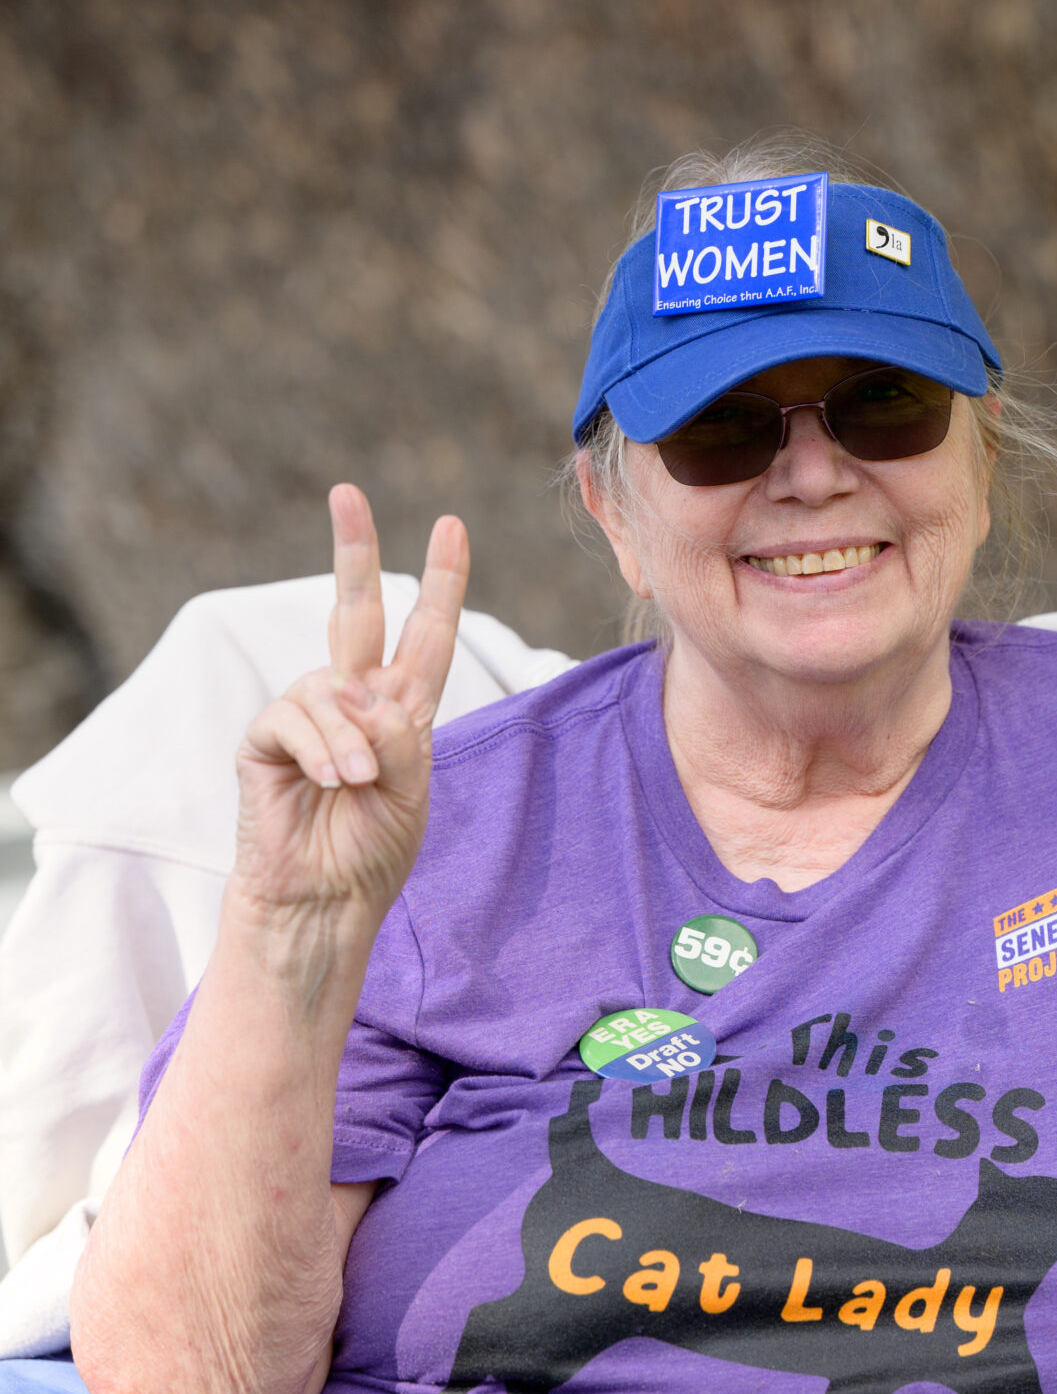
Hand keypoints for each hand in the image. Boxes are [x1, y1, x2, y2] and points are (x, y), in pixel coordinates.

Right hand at [229, 485, 469, 927]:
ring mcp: (307, 715)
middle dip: (353, 550)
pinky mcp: (266, 738)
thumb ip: (401, 736)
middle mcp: (354, 699)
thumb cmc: (371, 850)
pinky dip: (320, 748)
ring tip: (357, 785)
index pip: (426, 633)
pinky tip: (330, 781)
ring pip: (333, 686)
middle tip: (347, 492)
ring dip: (351, 740)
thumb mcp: (412, 791)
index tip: (452, 527)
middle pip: (358, 610)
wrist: (324, 900)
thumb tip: (359, 693)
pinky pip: (294, 717)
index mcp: (401, 708)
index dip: (441, 582)